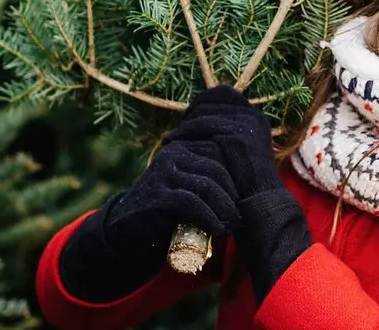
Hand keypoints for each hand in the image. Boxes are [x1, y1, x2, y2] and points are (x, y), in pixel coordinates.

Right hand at [59, 100, 242, 302]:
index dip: (237, 177)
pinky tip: (217, 230)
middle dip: (234, 194)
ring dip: (225, 208)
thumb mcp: (188, 188)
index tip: (244, 200)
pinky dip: (210, 218)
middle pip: (217, 168)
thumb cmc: (166, 211)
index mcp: (182, 147)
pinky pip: (192, 203)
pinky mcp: (157, 196)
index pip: (220, 152)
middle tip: (239, 217)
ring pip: (208, 184)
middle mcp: (172, 154)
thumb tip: (251, 181)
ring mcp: (163, 173)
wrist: (126, 232)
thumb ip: (209, 179)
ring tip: (231, 226)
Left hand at [185, 85, 313, 303]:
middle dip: (191, 113)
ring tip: (169, 140)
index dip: (202, 104)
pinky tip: (173, 144)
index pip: (223, 94)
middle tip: (175, 130)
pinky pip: (202, 126)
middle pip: (212, 99)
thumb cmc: (244, 186)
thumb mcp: (234, 154)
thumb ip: (221, 136)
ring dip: (184, 126)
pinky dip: (185, 134)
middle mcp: (252, 115)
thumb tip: (194, 123)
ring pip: (204, 114)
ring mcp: (246, 123)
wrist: (260, 206)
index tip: (186, 119)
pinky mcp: (236, 135)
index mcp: (254, 117)